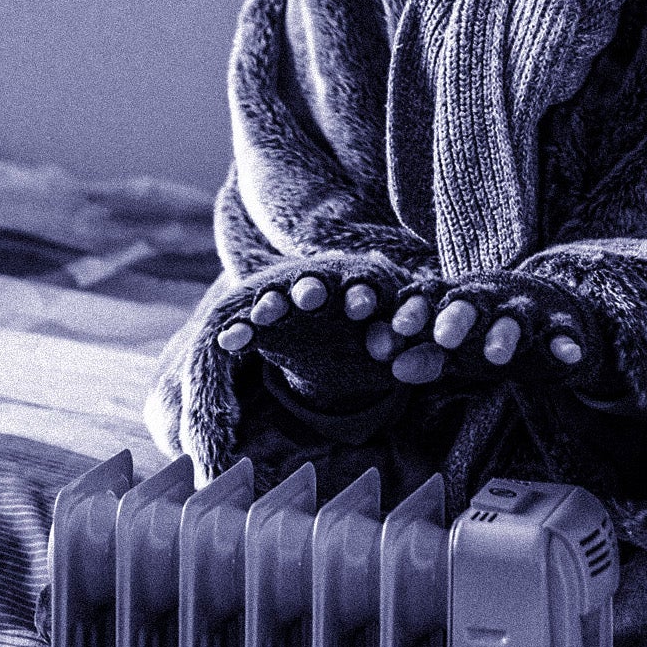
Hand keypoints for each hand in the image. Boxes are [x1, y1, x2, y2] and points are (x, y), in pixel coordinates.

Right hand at [211, 253, 410, 409]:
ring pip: (279, 297)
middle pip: (316, 283)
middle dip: (311, 290)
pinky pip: (248, 325)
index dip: (362, 295)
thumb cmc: (378, 348)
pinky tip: (229, 340)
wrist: (343, 354)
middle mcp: (323, 291)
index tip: (360, 310)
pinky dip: (239, 331)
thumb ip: (417, 359)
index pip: (364, 285)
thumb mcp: (401, 356)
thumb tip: (402, 363)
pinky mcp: (266, 325)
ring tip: (263, 314)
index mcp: (361, 291)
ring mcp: (289, 305)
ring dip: (272, 303)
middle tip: (309, 299)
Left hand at [368, 269, 602, 389]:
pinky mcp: (559, 322)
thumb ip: (426, 356)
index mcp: (457, 298)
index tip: (400, 327)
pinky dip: (565, 342)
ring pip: (515, 319)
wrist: (545, 306)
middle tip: (444, 337)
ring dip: (505, 335)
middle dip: (457, 318)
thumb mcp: (454, 346)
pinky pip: (562, 332)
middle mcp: (490, 298)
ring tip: (496, 355)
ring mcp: (526, 309)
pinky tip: (568, 355)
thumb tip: (395, 368)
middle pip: (471, 302)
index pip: (431, 299)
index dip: (415, 312)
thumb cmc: (486, 329)